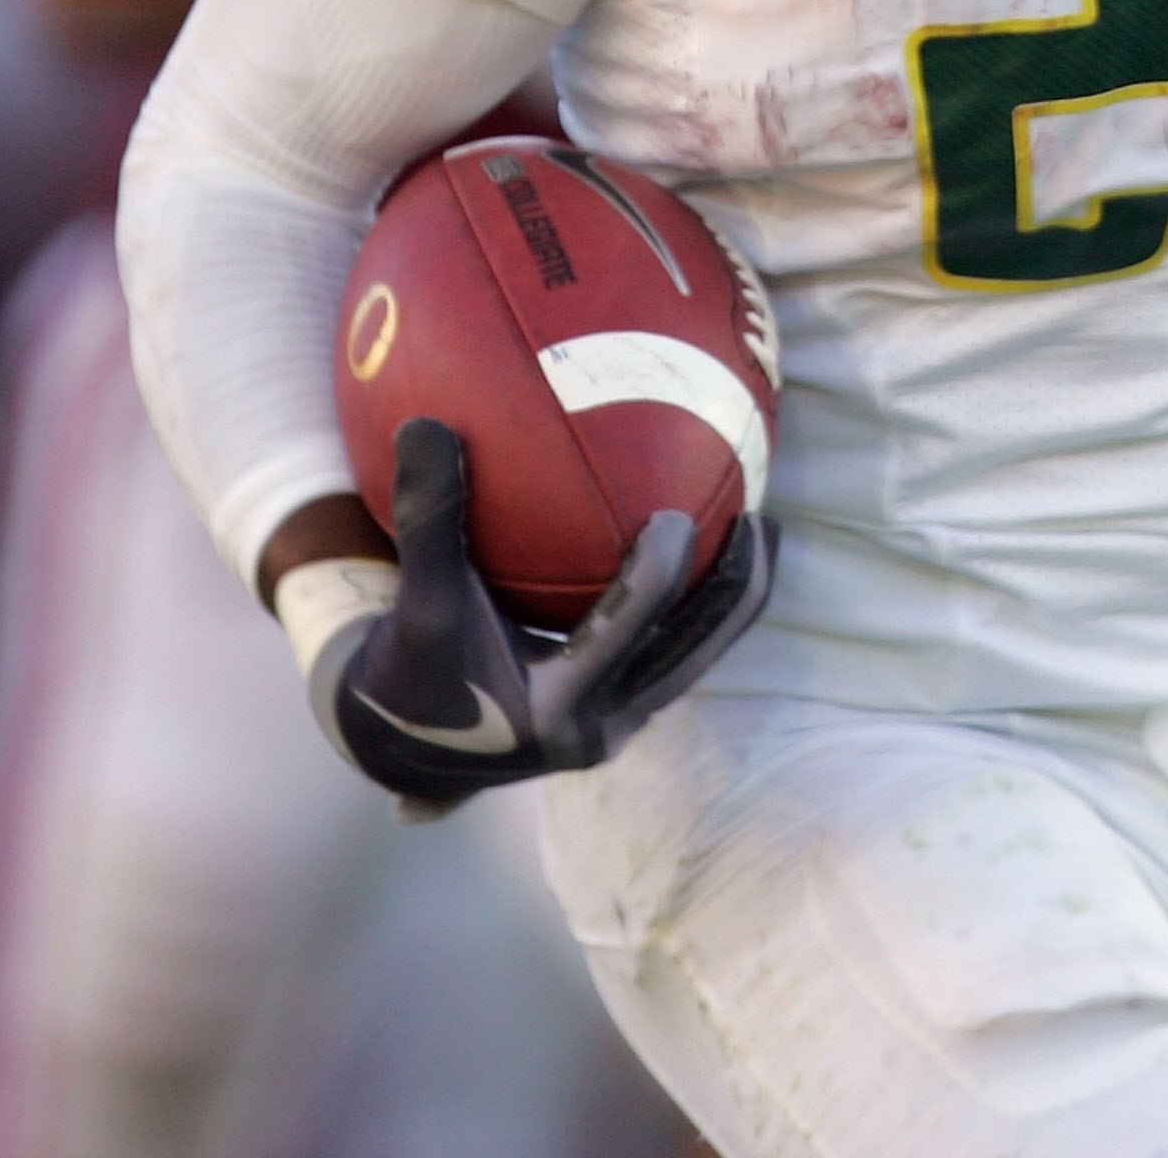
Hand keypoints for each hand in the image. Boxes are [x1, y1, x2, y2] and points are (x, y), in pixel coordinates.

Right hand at [308, 418, 772, 809]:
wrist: (403, 743)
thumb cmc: (411, 665)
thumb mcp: (419, 597)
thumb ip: (430, 516)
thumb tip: (424, 423)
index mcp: (554, 709)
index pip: (623, 635)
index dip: (657, 578)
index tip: (679, 514)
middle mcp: (598, 727)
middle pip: (690, 655)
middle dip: (733, 592)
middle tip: (763, 521)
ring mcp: (616, 726)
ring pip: (696, 659)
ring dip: (730, 602)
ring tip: (764, 531)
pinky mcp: (620, 714)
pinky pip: (676, 654)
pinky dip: (699, 608)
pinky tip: (717, 549)